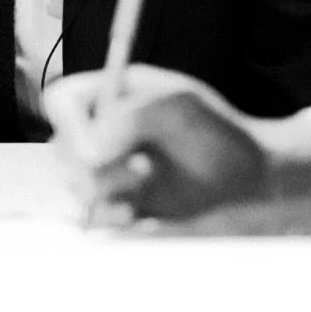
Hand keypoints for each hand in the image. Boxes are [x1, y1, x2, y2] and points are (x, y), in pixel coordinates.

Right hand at [45, 65, 268, 218]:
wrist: (249, 175)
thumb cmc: (219, 131)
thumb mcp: (177, 106)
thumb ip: (130, 118)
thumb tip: (91, 148)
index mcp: (111, 95)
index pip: (62, 101)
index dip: (69, 124)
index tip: (95, 151)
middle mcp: (103, 130)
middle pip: (61, 148)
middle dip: (93, 164)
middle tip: (138, 166)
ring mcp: (109, 168)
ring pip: (74, 183)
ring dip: (106, 188)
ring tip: (147, 179)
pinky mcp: (119, 202)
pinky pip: (92, 214)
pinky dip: (108, 216)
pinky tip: (134, 212)